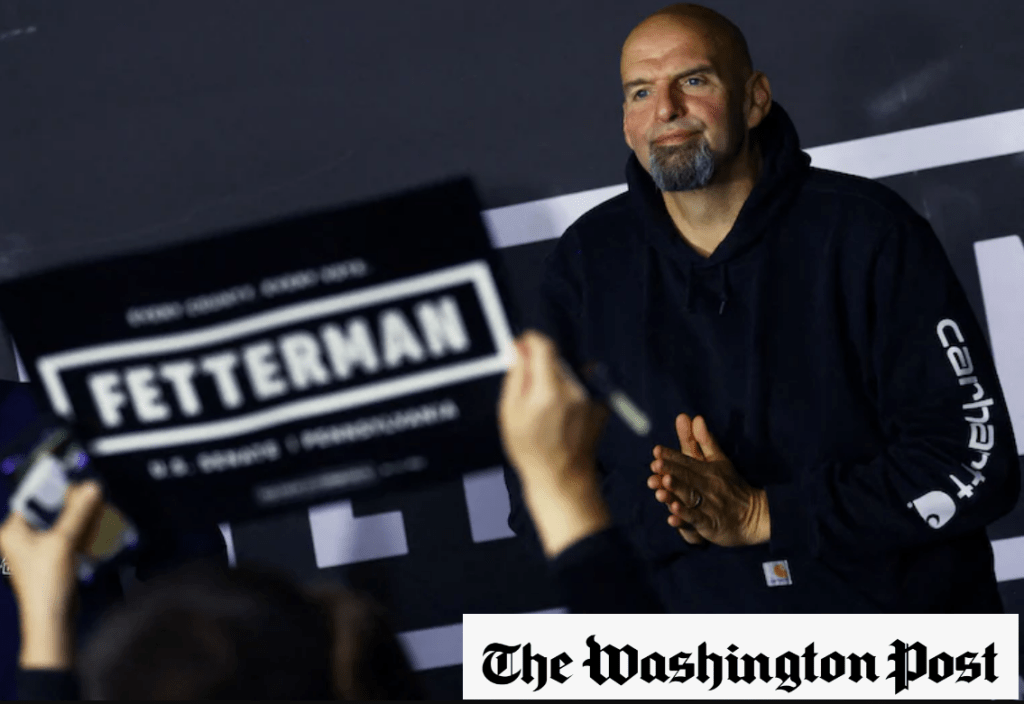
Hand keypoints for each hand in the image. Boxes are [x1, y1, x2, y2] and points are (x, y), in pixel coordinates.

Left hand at [0, 480, 103, 668]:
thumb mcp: (62, 541)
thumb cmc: (44, 586)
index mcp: (12, 531)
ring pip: (61, 522)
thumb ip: (78, 512)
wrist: (53, 618)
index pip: (33, 497)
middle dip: (71, 502)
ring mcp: (36, 549)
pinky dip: (81, 531)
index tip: (73, 476)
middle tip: (89, 493)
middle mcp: (20, 538)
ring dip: (79, 517)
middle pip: (49, 509)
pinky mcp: (51, 558)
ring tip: (95, 510)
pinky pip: (68, 536)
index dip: (54, 486)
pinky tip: (95, 529)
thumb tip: (90, 488)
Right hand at [498, 330, 610, 557]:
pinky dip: (569, 394)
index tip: (520, 348)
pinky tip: (561, 417)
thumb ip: (516, 375)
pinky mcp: (600, 405)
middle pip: (556, 360)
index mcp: (549, 390)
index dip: (529, 342)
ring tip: (546, 411)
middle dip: (540, 367)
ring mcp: (591, 397)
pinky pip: (581, 387)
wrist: (562, 478)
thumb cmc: (531, 450)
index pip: (544, 345)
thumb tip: (519, 348)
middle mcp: (574, 389)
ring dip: (554, 382)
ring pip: (568, 374)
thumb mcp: (510, 412)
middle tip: (528, 393)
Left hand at [646, 414, 769, 546]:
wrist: (754, 516)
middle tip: (655, 464)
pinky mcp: (710, 524)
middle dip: (671, 470)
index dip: (672, 456)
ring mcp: (710, 506)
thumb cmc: (731, 485)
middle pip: (687, 477)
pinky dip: (685, 518)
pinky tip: (671, 515)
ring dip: (676, 491)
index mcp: (709, 470)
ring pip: (691, 497)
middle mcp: (709, 486)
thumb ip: (705, 441)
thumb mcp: (719, 461)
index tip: (656, 450)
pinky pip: (697, 520)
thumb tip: (696, 417)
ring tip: (662, 485)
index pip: (688, 461)